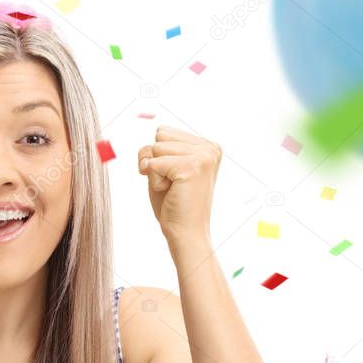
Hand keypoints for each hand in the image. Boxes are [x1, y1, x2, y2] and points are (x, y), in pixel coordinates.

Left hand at [137, 126, 220, 242]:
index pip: (163, 132)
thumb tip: (157, 129)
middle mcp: (209, 148)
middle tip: (173, 185)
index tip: (175, 177)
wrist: (186, 233)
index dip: (158, 157)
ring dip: (155, 173)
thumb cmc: (174, 204)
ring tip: (173, 189)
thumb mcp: (166, 168)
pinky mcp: (191, 167)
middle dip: (156, 162)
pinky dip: (154, 181)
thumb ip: (160, 147)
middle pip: (159, 137)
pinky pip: (152, 164)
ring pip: (154, 148)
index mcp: (207, 146)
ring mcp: (203, 156)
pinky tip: (171, 192)